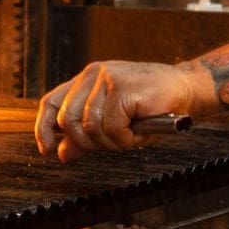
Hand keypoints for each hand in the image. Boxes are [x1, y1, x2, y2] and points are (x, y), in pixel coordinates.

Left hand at [34, 60, 200, 162]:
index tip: (47, 149)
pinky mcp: (120, 88)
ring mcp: (105, 79)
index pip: (51, 102)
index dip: (43, 128)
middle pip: (67, 120)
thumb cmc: (151, 107)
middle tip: (115, 141)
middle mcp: (92, 75)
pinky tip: (140, 128)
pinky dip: (127, 138)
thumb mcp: (114, 124)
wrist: (185, 88)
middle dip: (88, 142)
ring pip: (89, 127)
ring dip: (112, 141)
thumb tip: (61, 153)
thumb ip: (87, 135)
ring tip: (131, 132)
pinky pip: (111, 128)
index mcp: (86, 80)